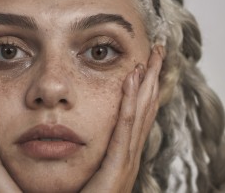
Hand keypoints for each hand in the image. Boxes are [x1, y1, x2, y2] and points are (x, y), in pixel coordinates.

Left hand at [81, 45, 163, 192]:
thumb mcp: (83, 172)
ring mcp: (127, 161)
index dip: (141, 90)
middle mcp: (128, 155)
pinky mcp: (119, 167)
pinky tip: (133, 80)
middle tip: (159, 52)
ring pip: (140, 114)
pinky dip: (131, 103)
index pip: (135, 116)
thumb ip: (77, 151)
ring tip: (153, 58)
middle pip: (144, 109)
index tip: (142, 65)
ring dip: (147, 84)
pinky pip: (125, 128)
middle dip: (153, 80)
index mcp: (121, 156)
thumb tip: (65, 132)